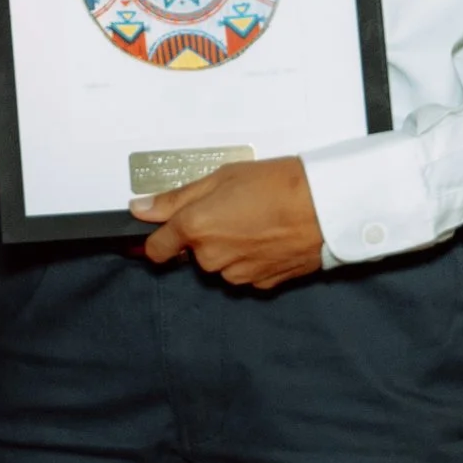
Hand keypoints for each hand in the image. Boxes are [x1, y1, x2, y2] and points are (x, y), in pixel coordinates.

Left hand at [130, 155, 325, 290]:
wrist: (323, 206)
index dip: (157, 239)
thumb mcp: (220, 178)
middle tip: (231, 208)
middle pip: (194, 254)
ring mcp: (238, 275)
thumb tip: (140, 209)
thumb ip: (176, 198)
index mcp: (195, 228)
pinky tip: (268, 238)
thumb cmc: (274, 183)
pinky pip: (245, 272)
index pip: (156, 249)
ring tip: (255, 221)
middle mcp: (212, 258)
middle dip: (205, 235)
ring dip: (229, 248)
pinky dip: (251, 259)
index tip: (162, 230)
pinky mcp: (263, 285)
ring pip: (221, 264)